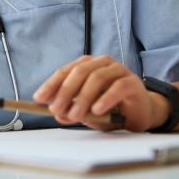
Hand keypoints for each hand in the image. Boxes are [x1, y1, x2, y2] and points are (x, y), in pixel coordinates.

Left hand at [33, 55, 170, 131]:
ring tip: (75, 115)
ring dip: (83, 98)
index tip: (39, 98)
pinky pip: (117, 87)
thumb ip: (73, 110)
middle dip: (65, 91)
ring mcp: (118, 70)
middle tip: (55, 109)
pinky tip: (97, 110)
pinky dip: (105, 98)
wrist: (140, 113)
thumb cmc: (110, 109)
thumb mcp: (87, 112)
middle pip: (79, 71)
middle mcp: (102, 63)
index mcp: (87, 65)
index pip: (65, 71)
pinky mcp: (133, 82)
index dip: (51, 84)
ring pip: (97, 78)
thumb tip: (57, 114)